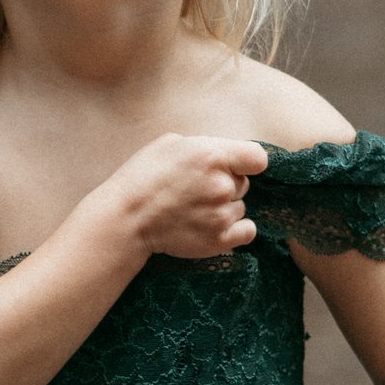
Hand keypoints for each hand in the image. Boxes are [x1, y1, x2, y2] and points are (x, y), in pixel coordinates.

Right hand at [96, 133, 266, 263]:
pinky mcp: (220, 240)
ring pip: (240, 208)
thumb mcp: (170, 143)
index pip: (257, 158)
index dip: (247, 163)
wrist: (126, 218)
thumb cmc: (142, 177)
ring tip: (195, 210)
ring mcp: (222, 214)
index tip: (236, 167)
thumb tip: (225, 155)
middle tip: (197, 190)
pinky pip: (246, 231)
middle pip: (245, 184)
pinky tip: (212, 225)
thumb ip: (205, 146)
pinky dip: (234, 230)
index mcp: (213, 155)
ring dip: (224, 208)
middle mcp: (222, 185)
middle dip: (227, 185)